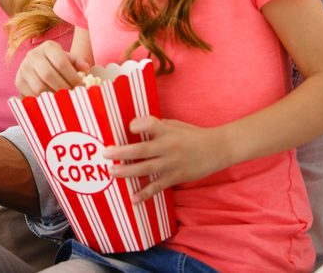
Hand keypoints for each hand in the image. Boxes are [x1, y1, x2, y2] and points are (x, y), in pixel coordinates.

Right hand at [14, 40, 89, 95]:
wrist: (38, 65)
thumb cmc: (57, 63)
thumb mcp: (69, 59)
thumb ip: (79, 62)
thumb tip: (86, 69)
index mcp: (48, 47)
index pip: (61, 63)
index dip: (72, 77)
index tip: (81, 87)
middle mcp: (33, 55)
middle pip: (48, 75)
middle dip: (63, 88)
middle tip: (74, 97)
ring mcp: (23, 68)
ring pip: (39, 87)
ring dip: (53, 97)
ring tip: (64, 100)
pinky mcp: (19, 81)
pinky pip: (32, 95)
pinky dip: (44, 101)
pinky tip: (53, 102)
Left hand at [103, 116, 224, 202]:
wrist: (216, 149)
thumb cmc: (192, 134)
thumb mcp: (175, 125)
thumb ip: (157, 127)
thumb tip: (134, 128)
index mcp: (168, 130)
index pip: (151, 124)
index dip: (138, 124)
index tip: (129, 127)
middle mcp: (168, 147)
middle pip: (142, 149)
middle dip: (122, 152)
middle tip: (106, 153)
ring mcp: (171, 163)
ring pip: (146, 168)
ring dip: (127, 171)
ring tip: (112, 172)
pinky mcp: (175, 177)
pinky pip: (157, 186)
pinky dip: (145, 194)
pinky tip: (133, 199)